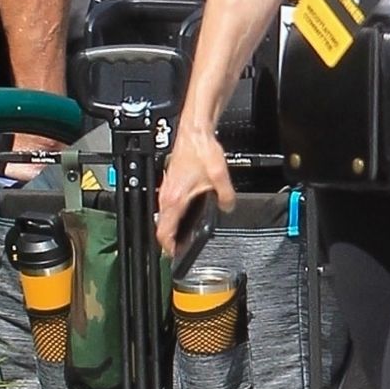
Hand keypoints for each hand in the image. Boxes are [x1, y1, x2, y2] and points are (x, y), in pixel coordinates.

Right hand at [156, 124, 235, 255]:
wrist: (195, 132)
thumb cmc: (201, 150)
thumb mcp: (219, 177)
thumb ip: (226, 197)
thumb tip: (227, 207)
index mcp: (175, 199)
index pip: (163, 232)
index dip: (168, 248)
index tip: (175, 255)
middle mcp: (167, 195)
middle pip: (161, 226)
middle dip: (170, 240)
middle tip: (180, 249)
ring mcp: (167, 188)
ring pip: (164, 215)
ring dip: (171, 227)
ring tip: (183, 235)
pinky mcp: (171, 182)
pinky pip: (168, 205)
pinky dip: (174, 214)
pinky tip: (186, 213)